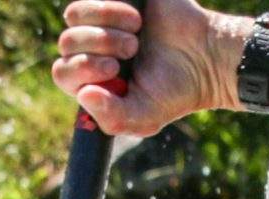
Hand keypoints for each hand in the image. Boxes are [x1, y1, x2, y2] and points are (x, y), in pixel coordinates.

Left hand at [53, 0, 234, 138]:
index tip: (113, 70)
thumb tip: (84, 94)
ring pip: (73, 16)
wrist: (206, 57)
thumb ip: (112, 118)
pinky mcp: (115, 0)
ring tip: (135, 36)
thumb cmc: (176, 91)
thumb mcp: (145, 118)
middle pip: (65, 43)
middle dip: (98, 47)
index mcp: (94, 81)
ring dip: (106, 27)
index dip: (80, 69)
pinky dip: (113, 9)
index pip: (62, 73)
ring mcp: (101, 22)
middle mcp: (93, 50)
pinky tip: (136, 19)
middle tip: (130, 51)